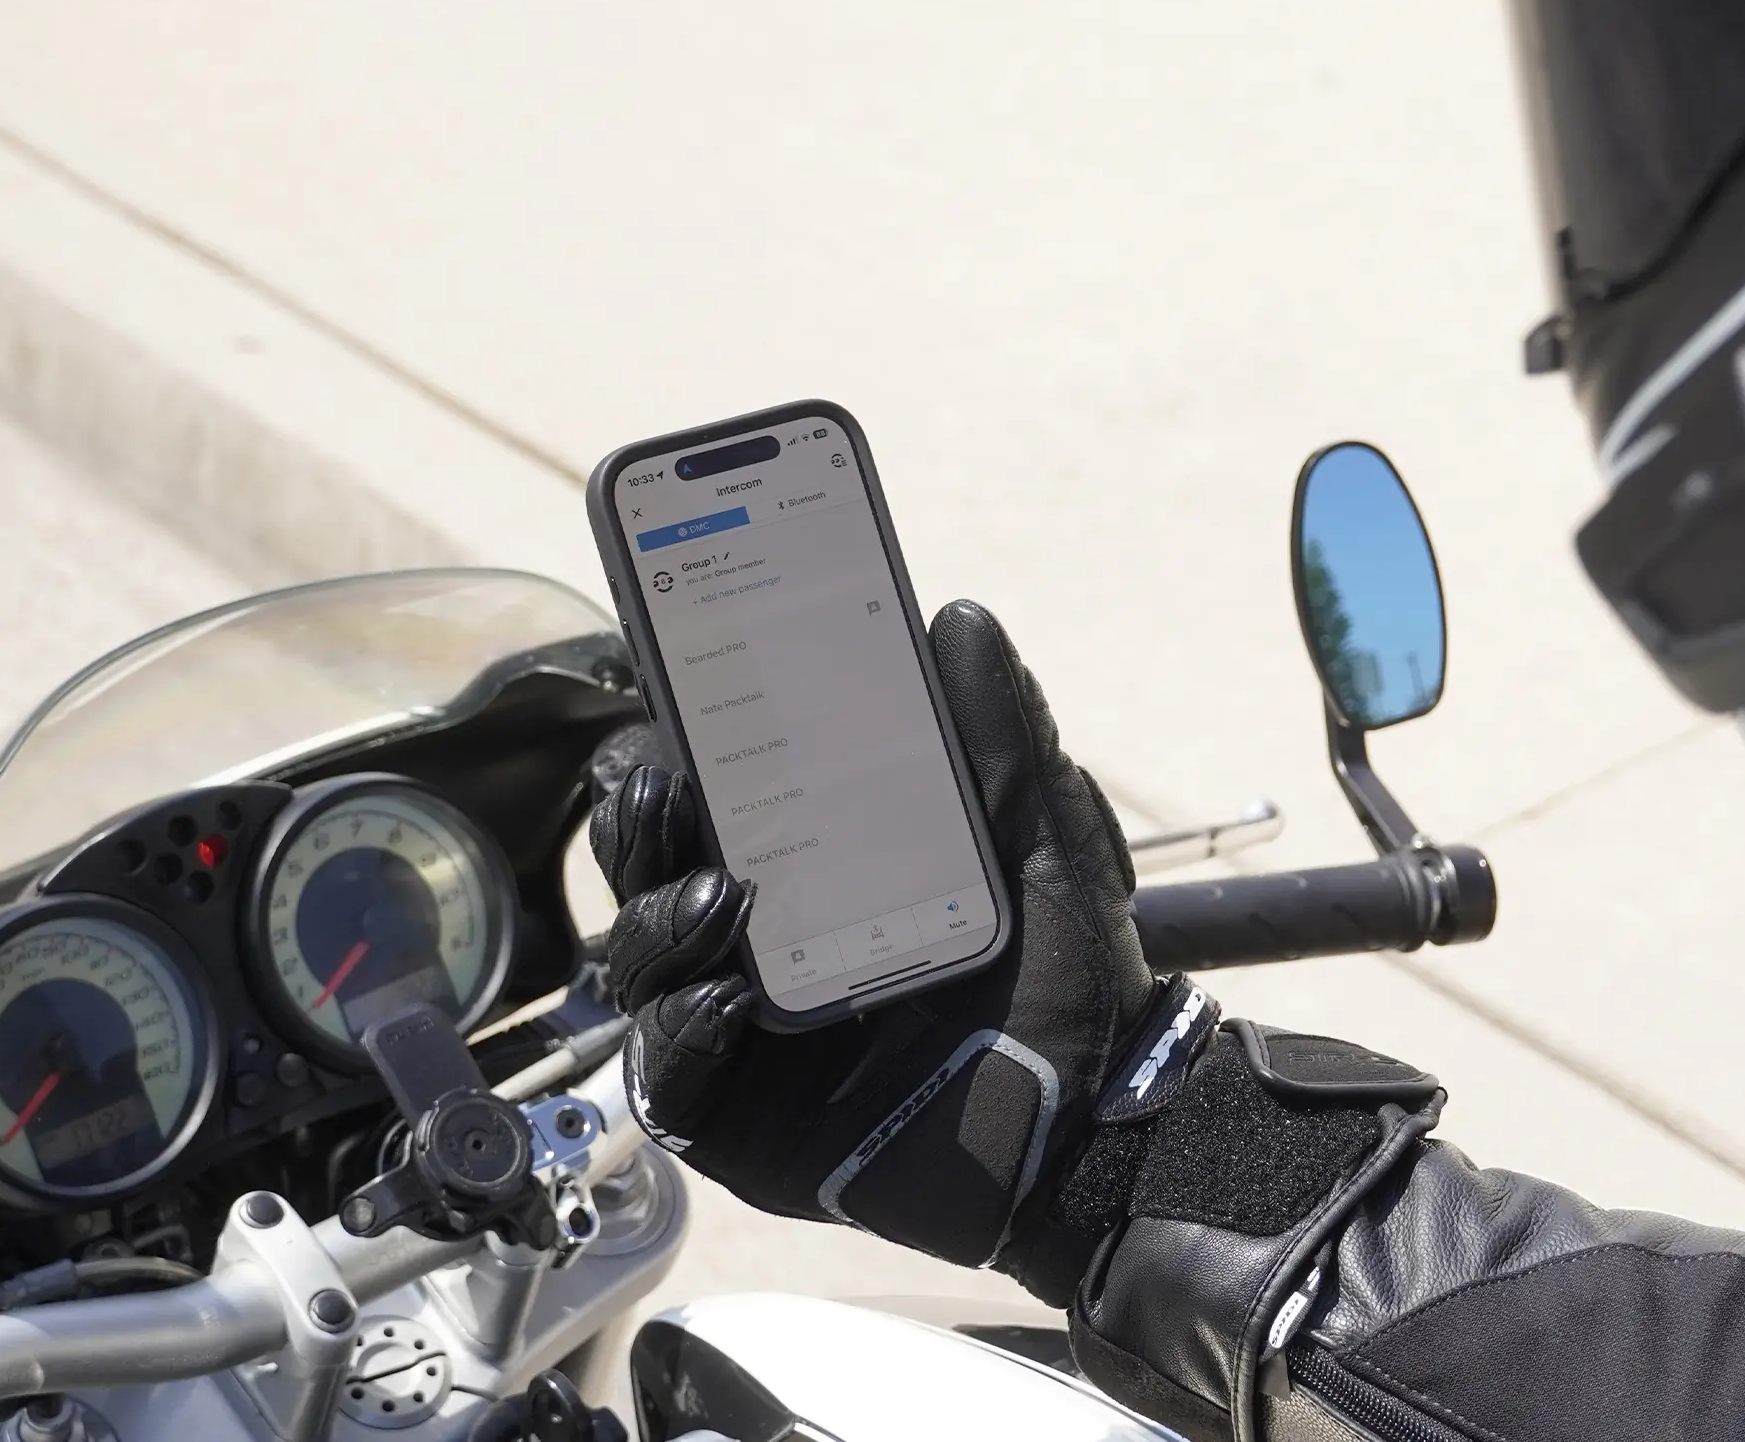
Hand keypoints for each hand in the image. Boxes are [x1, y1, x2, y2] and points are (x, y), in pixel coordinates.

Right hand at [590, 600, 1157, 1301]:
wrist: (1105, 1124)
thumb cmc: (1068, 983)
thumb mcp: (1039, 844)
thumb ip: (1001, 738)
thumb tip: (963, 618)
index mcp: (812, 875)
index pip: (708, 804)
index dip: (669, 759)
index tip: (666, 710)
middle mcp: (758, 948)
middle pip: (649, 875)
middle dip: (640, 830)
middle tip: (667, 790)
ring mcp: (741, 1041)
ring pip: (642, 967)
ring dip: (658, 923)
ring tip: (719, 902)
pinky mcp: (741, 1126)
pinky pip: (672, 1080)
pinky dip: (682, 1035)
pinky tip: (726, 1003)